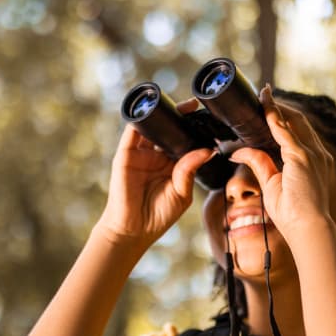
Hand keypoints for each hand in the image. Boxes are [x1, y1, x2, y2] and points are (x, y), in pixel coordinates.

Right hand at [95, 99, 214, 248]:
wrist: (133, 230)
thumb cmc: (158, 216)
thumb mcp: (182, 192)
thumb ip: (190, 169)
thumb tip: (208, 150)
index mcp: (172, 164)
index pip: (184, 140)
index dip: (194, 128)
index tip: (209, 117)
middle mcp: (156, 156)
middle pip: (168, 129)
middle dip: (180, 116)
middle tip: (194, 105)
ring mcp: (141, 153)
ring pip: (152, 126)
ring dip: (162, 113)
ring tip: (178, 106)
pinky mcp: (126, 154)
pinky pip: (133, 131)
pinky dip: (141, 118)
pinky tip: (151, 109)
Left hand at [228, 85, 335, 240]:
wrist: (308, 228)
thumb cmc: (293, 213)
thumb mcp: (271, 183)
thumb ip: (259, 163)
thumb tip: (238, 151)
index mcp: (312, 160)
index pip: (297, 131)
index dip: (283, 117)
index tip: (269, 107)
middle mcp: (316, 153)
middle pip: (298, 121)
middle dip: (280, 107)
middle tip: (263, 95)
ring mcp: (312, 153)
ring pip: (293, 121)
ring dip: (277, 107)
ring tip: (263, 96)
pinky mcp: (302, 157)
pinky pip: (285, 131)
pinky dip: (274, 116)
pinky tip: (264, 106)